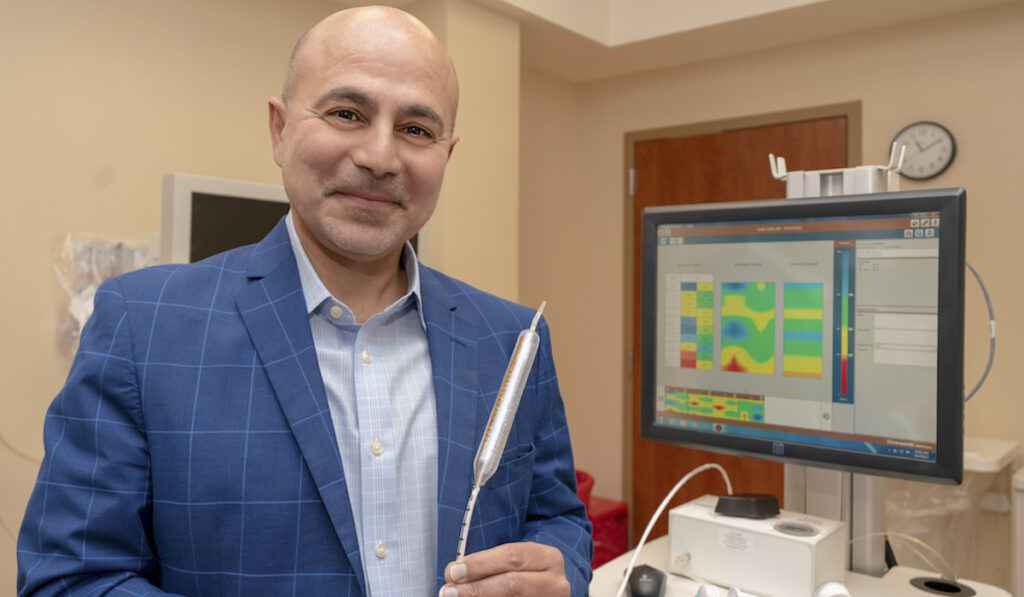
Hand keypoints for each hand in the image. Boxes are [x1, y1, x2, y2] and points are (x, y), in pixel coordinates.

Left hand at [439, 542, 569, 596]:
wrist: (547, 590)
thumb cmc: (524, 573)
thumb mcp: (515, 563)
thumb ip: (487, 564)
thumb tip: (452, 573)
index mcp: (549, 558)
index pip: (512, 557)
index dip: (480, 564)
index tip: (454, 571)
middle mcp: (556, 584)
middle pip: (513, 584)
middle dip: (476, 589)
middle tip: (448, 592)